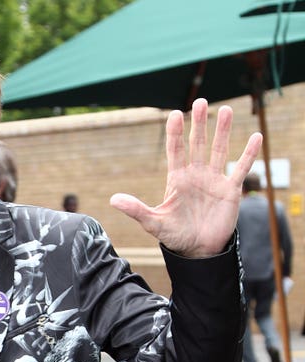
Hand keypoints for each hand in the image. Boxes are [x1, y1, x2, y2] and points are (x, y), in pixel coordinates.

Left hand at [110, 98, 262, 257]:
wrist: (198, 251)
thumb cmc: (175, 236)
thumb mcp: (153, 223)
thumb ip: (136, 209)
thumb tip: (113, 199)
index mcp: (177, 179)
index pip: (175, 150)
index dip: (175, 133)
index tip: (175, 115)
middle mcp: (196, 175)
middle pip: (198, 144)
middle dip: (199, 124)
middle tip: (201, 101)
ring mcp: (214, 180)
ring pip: (219, 150)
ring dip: (223, 131)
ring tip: (226, 110)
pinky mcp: (230, 190)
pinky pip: (242, 168)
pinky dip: (249, 154)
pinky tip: (257, 137)